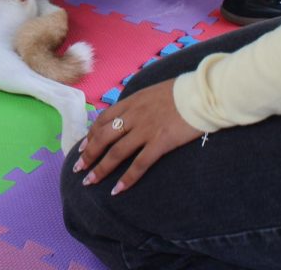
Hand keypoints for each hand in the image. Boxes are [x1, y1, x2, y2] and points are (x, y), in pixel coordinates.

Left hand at [71, 80, 202, 195]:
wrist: (202, 93)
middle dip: (88, 154)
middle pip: (103, 137)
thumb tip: (130, 113)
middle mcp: (133, 116)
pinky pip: (139, 164)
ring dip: (100, 169)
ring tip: (89, 182)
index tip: (83, 147)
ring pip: (116, 152)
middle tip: (78, 169)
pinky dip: (127, 178)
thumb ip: (139, 103)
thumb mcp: (153, 91)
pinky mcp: (160, 142)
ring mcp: (145, 130)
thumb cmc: (182, 91)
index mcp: (131, 101)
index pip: (103, 119)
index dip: (90, 135)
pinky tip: (118, 189)